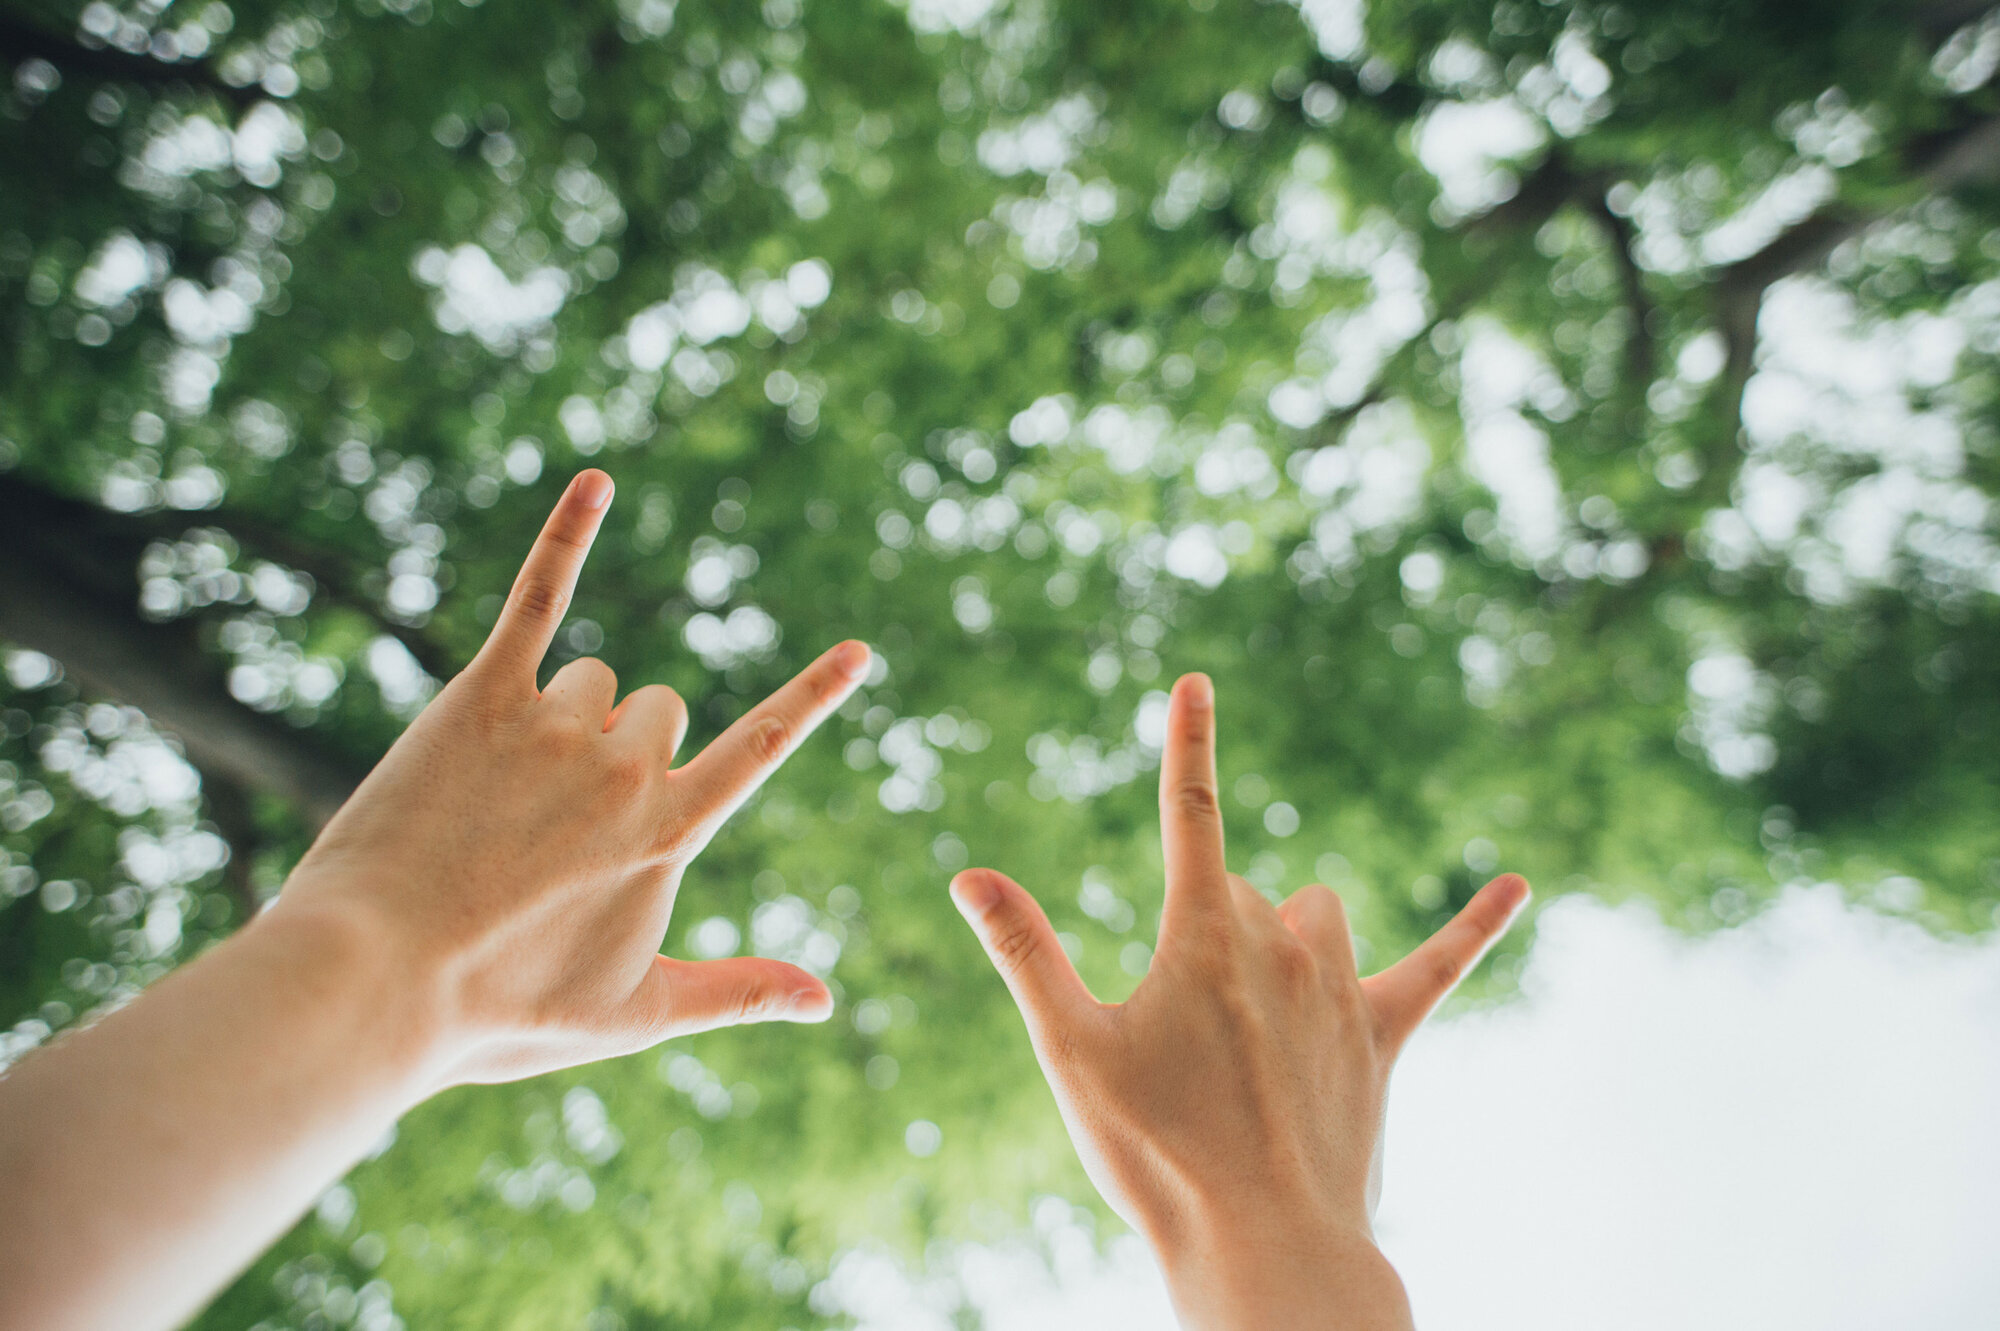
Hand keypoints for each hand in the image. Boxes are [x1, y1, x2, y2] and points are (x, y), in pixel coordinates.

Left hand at [0, 469, 871, 1330]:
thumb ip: (738, 990)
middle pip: (659, 712)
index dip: (811, 698)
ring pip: (593, 680)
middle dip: (623, 752)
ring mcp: (555, 725)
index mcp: (669, 835)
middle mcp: (626, 767)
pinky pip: (539, 598)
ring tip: (494, 797)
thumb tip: (827, 1001)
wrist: (372, 981)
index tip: (857, 651)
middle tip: (544, 831)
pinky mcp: (481, 696)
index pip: (761, 748)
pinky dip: (571, 535)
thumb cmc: (500, 1010)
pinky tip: (596, 482)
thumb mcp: (632, 1014)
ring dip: (565, 716)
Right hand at [949, 672, 1529, 1329]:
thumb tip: (968, 874)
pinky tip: (1518, 886)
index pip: (1192, 808)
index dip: (1189, 740)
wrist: (1263, 1246)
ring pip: (1316, 916)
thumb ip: (1024, 952)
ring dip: (1285, 936)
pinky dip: (1476, 922)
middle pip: (1243, 894)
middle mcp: (1282, 946)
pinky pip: (1441, 964)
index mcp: (1203, 937)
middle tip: (1175, 1039)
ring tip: (1248, 1011)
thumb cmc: (1158, 1154)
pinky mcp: (1382, 1037)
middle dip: (1207, 933)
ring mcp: (1341, 990)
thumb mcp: (1071, 1050)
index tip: (1196, 679)